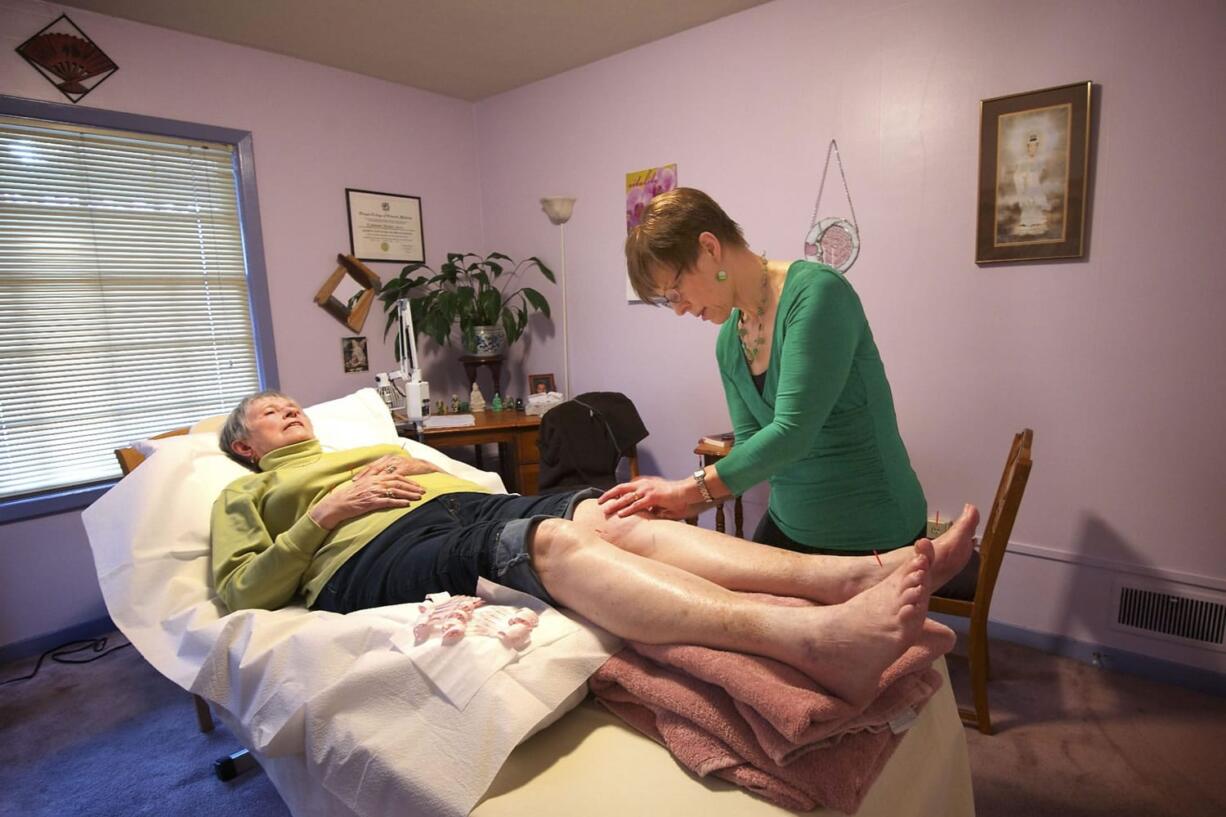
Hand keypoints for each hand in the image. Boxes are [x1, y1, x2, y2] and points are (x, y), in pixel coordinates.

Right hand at [309, 471, 427, 529]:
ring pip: (395, 491)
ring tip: (419, 498)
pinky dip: (398, 502)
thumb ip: (375, 484)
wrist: (336, 504)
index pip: (395, 476)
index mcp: (373, 477)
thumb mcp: (363, 486)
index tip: (417, 485)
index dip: (408, 480)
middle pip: (398, 482)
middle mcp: (374, 482)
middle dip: (412, 486)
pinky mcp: (370, 502)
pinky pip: (387, 501)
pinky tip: (406, 505)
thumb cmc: (349, 497)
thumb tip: (388, 486)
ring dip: (409, 494)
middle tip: (423, 491)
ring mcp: (372, 492)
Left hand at [355, 453, 439, 480]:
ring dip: (373, 479)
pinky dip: (387, 482)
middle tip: (356, 483)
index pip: (372, 466)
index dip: (363, 473)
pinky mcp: (404, 468)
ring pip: (382, 471)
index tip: (354, 480)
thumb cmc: (413, 470)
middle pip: (374, 467)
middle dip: (364, 475)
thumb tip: (376, 479)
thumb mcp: (398, 469)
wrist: (428, 468)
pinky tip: (382, 487)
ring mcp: (398, 463)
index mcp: (388, 458)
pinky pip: (394, 475)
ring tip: (366, 486)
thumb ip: (388, 472)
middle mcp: (391, 459)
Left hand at [598, 476, 692, 518]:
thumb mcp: (660, 502)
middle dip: (609, 495)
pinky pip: (637, 504)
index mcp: (645, 484)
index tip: (606, 499)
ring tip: (606, 510)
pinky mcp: (653, 497)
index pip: (626, 487)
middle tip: (600, 502)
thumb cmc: (676, 497)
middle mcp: (644, 485)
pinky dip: (628, 509)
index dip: (615, 492)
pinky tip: (620, 514)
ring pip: (626, 497)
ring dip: (615, 504)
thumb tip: (646, 515)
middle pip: (621, 488)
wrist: (688, 492)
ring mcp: (648, 490)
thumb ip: (651, 507)